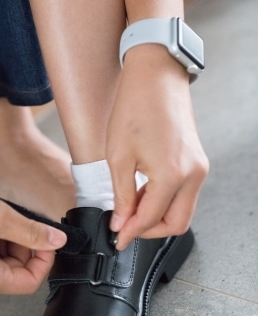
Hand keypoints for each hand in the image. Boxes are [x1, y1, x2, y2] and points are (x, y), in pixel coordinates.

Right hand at [0, 184, 66, 301]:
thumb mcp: (0, 218)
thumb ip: (33, 232)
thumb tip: (58, 241)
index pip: (29, 283)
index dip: (44, 261)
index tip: (48, 241)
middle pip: (17, 274)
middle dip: (25, 248)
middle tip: (20, 224)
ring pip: (4, 266)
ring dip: (11, 244)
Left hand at [106, 45, 208, 248]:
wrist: (156, 76)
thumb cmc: (135, 107)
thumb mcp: (119, 156)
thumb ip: (122, 196)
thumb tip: (121, 221)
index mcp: (172, 175)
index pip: (151, 219)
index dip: (131, 233)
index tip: (117, 239)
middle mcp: (192, 175)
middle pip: (176, 224)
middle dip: (149, 230)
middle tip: (125, 226)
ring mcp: (198, 168)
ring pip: (182, 210)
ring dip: (157, 215)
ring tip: (131, 205)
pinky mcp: (197, 161)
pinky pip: (184, 194)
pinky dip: (165, 200)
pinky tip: (144, 192)